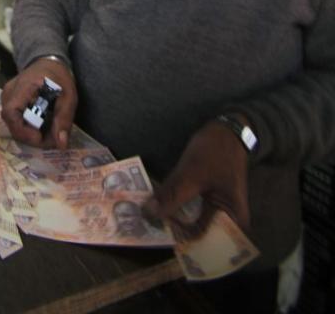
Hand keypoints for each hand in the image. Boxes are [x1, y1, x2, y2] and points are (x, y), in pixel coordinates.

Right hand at [1, 58, 76, 149]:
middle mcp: (9, 92)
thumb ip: (64, 118)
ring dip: (30, 135)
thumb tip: (61, 145)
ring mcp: (6, 97)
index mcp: (24, 86)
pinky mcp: (8, 102)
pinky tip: (42, 128)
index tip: (41, 139)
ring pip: (12, 124)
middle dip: (31, 137)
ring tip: (49, 135)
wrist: (48, 63)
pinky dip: (27, 128)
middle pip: (12, 123)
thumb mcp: (68, 96)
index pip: (11, 112)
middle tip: (52, 141)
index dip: (23, 131)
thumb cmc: (58, 77)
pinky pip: (15, 120)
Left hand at [143, 118, 250, 234]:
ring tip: (145, 219)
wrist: (227, 131)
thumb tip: (147, 213)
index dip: (178, 242)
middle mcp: (228, 224)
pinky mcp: (207, 204)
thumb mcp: (191, 174)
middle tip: (143, 227)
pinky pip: (190, 213)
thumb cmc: (216, 152)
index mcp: (234, 223)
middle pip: (197, 237)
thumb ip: (171, 195)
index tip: (152, 235)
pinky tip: (156, 208)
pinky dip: (174, 211)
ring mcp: (217, 214)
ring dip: (171, 222)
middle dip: (171, 233)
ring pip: (191, 225)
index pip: (205, 245)